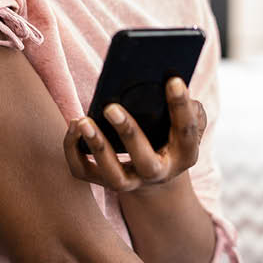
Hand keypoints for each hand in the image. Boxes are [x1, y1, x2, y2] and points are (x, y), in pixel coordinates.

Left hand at [63, 77, 205, 191]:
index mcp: (184, 156)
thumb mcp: (186, 123)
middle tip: (111, 107)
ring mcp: (130, 181)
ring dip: (97, 146)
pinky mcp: (102, 181)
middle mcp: (157, 173)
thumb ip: (189, 107)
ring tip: (83, 121)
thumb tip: (173, 82)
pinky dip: (73, 150)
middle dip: (128, 133)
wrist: (155, 173)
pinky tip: (74, 125)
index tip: (173, 80)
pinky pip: (83, 171)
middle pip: (145, 161)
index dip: (181, 106)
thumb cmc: (170, 136)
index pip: (186, 132)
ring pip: (113, 175)